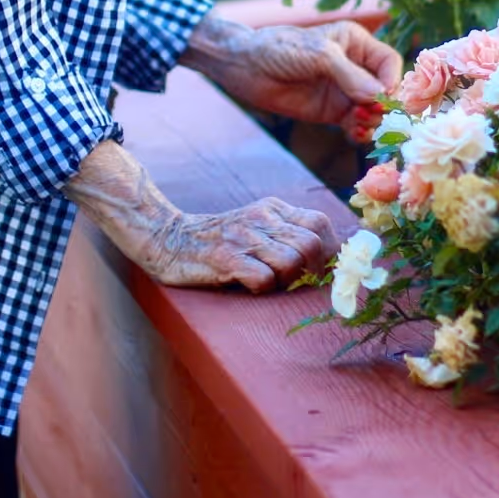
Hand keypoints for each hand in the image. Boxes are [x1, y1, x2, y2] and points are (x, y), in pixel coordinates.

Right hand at [136, 197, 337, 290]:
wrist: (169, 239)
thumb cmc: (220, 241)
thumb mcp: (255, 225)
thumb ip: (286, 233)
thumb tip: (327, 257)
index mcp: (273, 209)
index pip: (320, 222)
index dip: (329, 251)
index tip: (323, 271)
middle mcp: (261, 218)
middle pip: (311, 244)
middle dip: (311, 272)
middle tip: (296, 284)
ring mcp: (243, 237)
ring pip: (292, 262)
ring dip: (286, 282)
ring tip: (268, 283)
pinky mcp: (225, 258)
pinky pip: (263, 278)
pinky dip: (262, 288)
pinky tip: (249, 285)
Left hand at [181, 14, 399, 125]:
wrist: (245, 67)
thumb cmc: (280, 49)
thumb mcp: (318, 55)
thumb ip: (349, 76)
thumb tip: (379, 96)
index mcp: (356, 42)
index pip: (389, 63)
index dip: (391, 81)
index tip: (382, 98)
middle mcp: (355, 66)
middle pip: (385, 90)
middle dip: (383, 106)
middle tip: (370, 116)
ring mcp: (344, 91)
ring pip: (374, 110)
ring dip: (373, 122)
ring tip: (359, 125)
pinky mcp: (332, 112)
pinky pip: (356, 124)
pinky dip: (360, 132)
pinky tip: (353, 134)